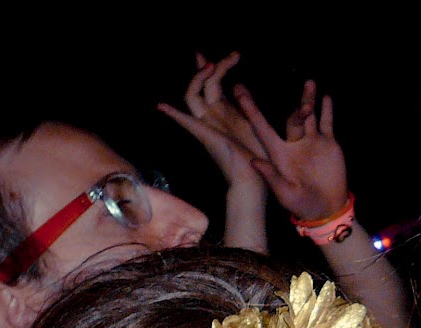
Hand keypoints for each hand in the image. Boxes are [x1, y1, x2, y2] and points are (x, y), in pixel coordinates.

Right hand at [157, 52, 268, 190]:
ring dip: (198, 78)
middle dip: (208, 66)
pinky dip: (174, 115)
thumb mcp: (252, 121)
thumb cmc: (258, 156)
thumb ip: (244, 103)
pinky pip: (187, 122)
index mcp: (224, 113)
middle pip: (202, 85)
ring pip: (193, 95)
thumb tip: (238, 84)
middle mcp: (212, 116)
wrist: (254, 178)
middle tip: (222, 55)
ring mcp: (207, 125)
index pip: (215, 84)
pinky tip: (162, 106)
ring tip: (209, 65)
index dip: (220, 67)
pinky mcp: (205, 135)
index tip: (234, 55)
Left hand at [234, 79, 350, 222]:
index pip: (262, 127)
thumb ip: (271, 177)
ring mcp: (312, 142)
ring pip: (309, 115)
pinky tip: (326, 97)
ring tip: (310, 82)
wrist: (327, 209)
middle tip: (304, 95)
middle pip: (292, 117)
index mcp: (279, 153)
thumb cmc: (302, 205)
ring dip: (308, 99)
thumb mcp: (285, 194)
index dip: (251, 109)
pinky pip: (326, 123)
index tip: (239, 90)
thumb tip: (253, 162)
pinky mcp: (328, 145)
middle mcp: (294, 143)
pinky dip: (327, 111)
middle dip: (298, 104)